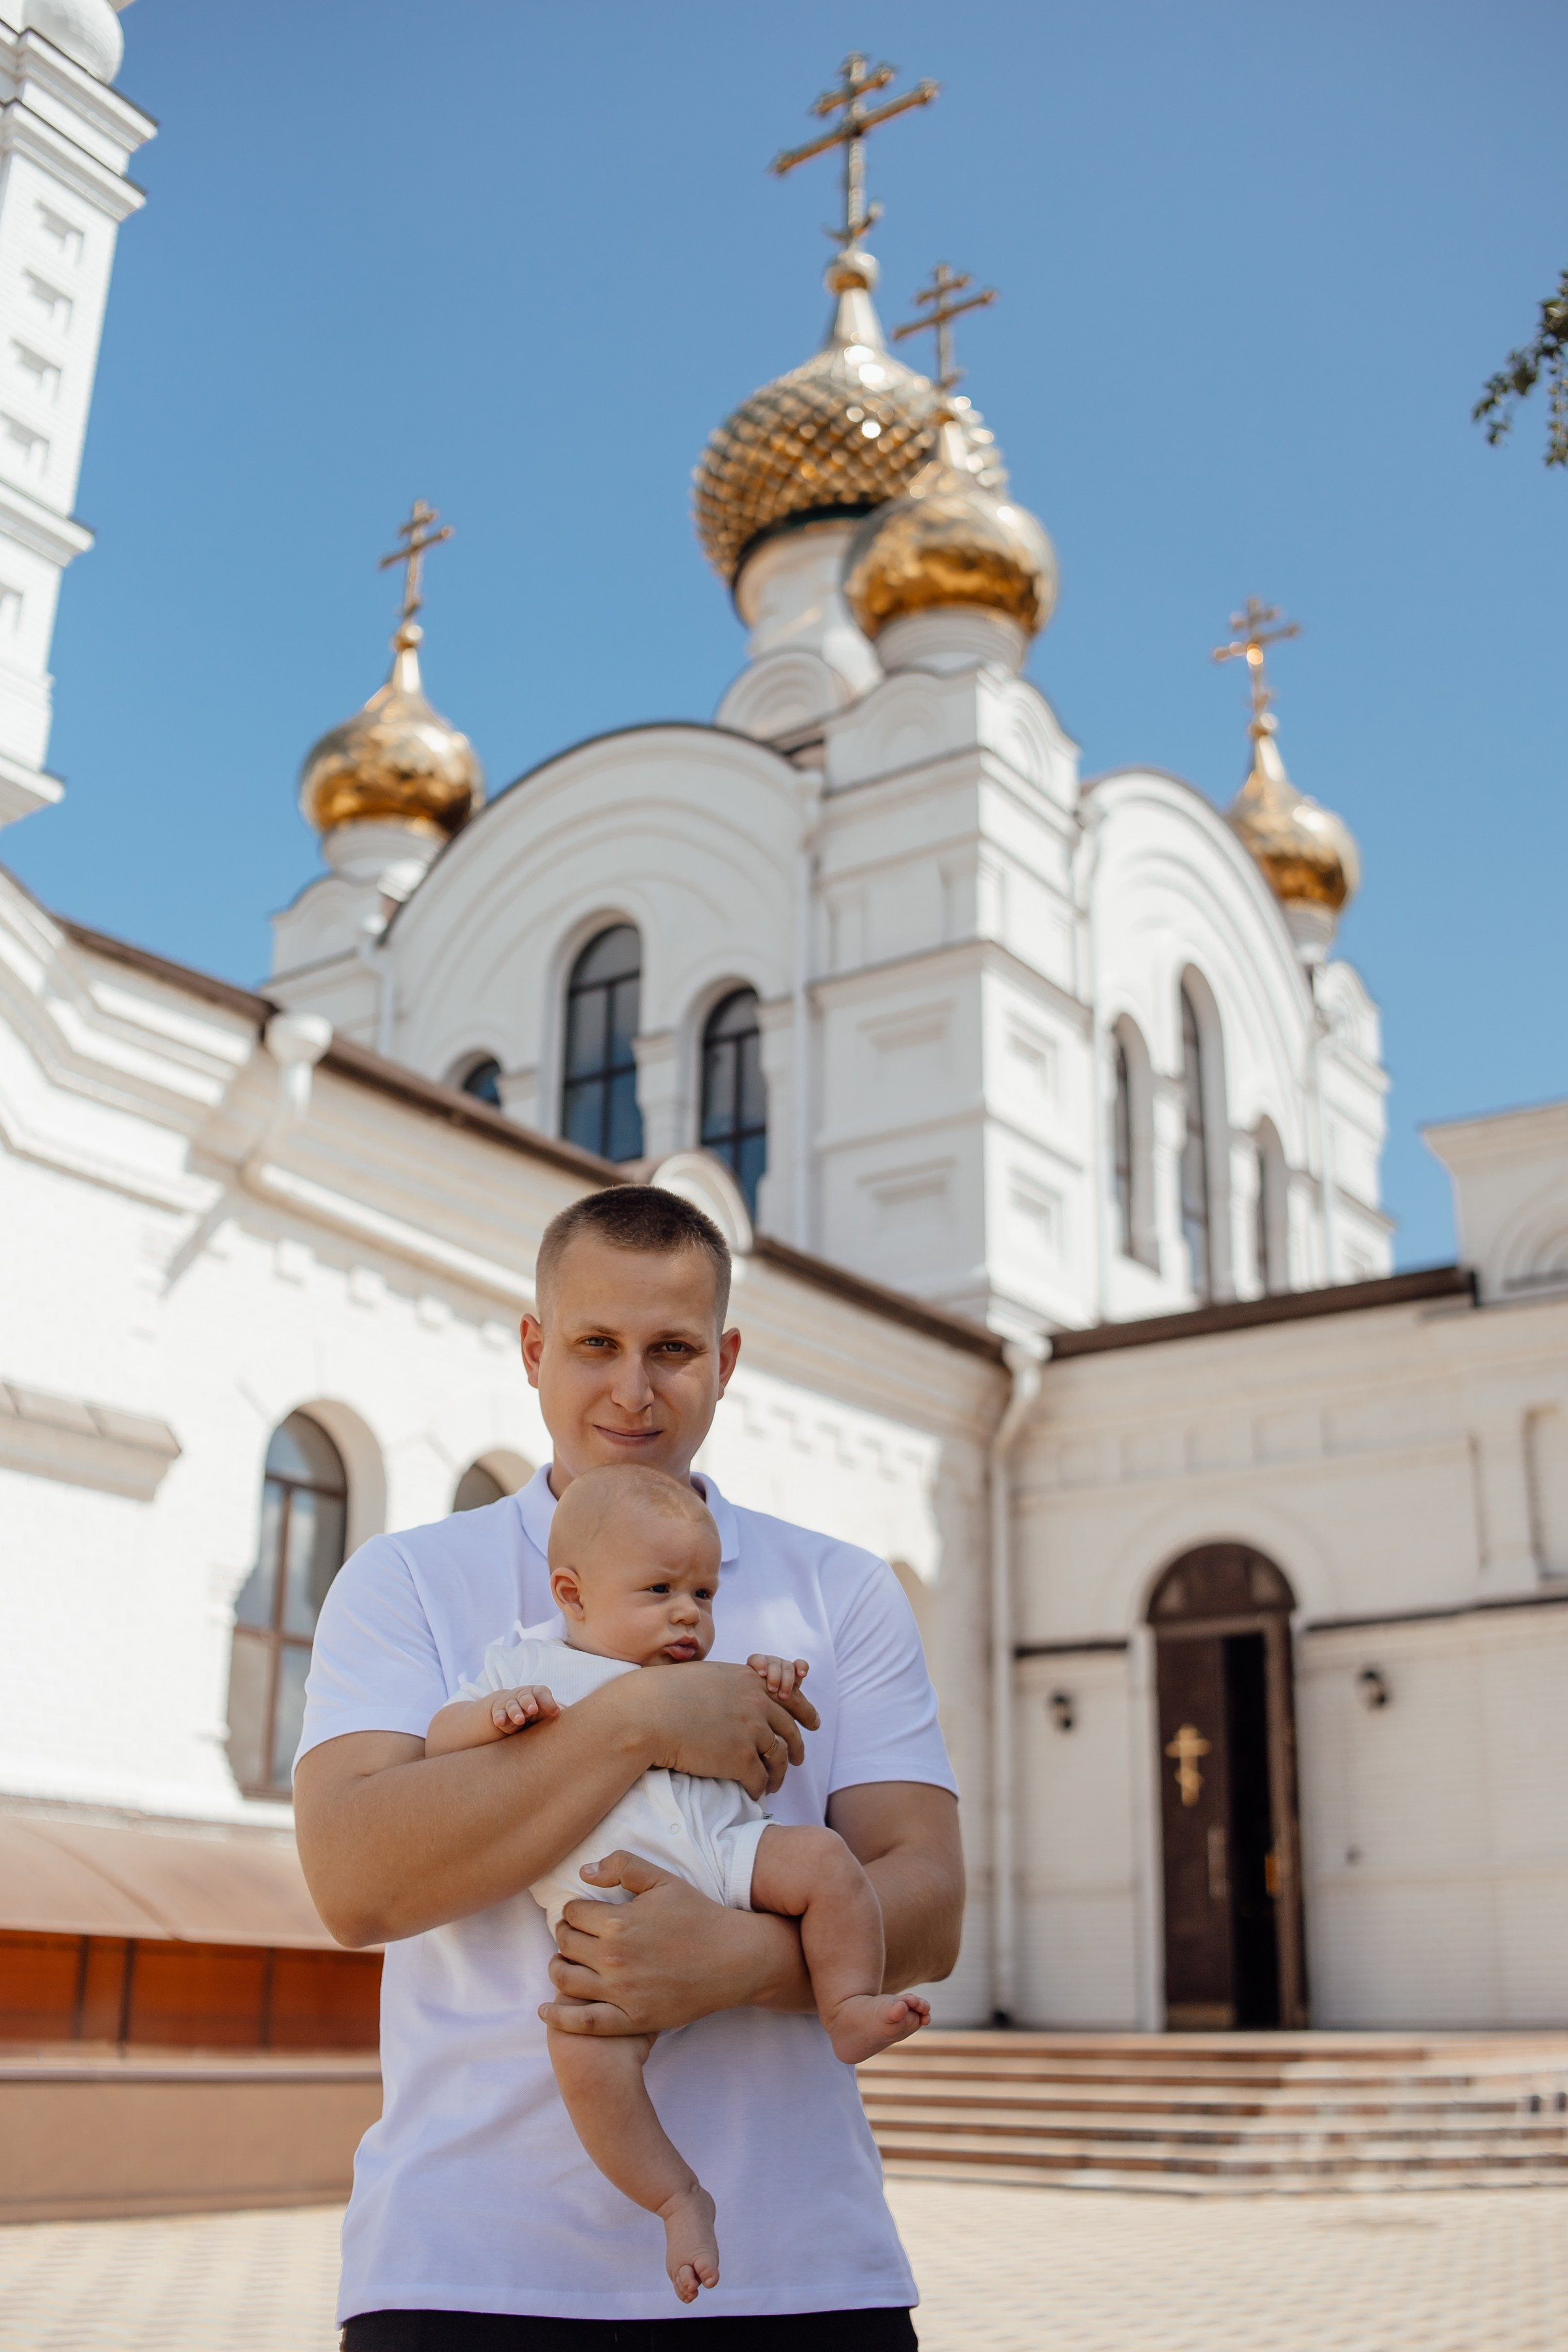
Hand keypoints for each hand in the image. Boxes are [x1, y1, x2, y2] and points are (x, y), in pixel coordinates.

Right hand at [489, 1685, 558, 1736]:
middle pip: (526, 1697)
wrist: (511, 1708)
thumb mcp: (546, 1710)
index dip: (548, 1701)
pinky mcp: (500, 1713)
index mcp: (537, 1693)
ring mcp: (511, 1703)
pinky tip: (500, 1722)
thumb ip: (557, 1712)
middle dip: (529, 1703)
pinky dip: (499, 1717)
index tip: (555, 1712)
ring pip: (512, 1706)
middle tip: (533, 1709)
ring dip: (516, 1712)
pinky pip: (499, 1714)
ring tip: (519, 1720)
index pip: (542, 1692)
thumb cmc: (536, 1710)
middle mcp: (523, 1696)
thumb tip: (578, 1719)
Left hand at [540, 1850, 805, 2033]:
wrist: (733, 1959)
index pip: (572, 1913)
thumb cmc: (698, 1916)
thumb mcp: (663, 1880)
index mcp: (618, 1922)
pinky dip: (559, 2016)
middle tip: (573, 1933)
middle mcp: (613, 1958)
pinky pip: (584, 2022)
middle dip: (564, 1934)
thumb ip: (622, 1866)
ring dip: (557, 1967)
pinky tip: (546, 2010)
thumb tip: (584, 1872)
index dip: (573, 1909)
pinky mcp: (631, 2019)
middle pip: (565, 1944)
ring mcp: (621, 1992)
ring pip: (566, 1980)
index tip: (581, 1912)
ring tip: (564, 1960)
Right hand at [624, 1660, 817, 1797]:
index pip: (790, 1697)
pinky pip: (760, 1779)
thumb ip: (732, 1685)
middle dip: (797, 1748)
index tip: (813, 1723)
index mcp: (751, 1680)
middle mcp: (758, 1703)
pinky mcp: (741, 1759)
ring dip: (779, 1774)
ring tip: (774, 1784)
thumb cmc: (666, 1694)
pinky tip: (755, 1795)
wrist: (647, 1713)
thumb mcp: (708, 1677)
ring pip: (779, 1758)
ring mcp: (751, 1731)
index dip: (805, 1712)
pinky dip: (760, 1789)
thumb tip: (739, 1697)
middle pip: (790, 1730)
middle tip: (797, 1760)